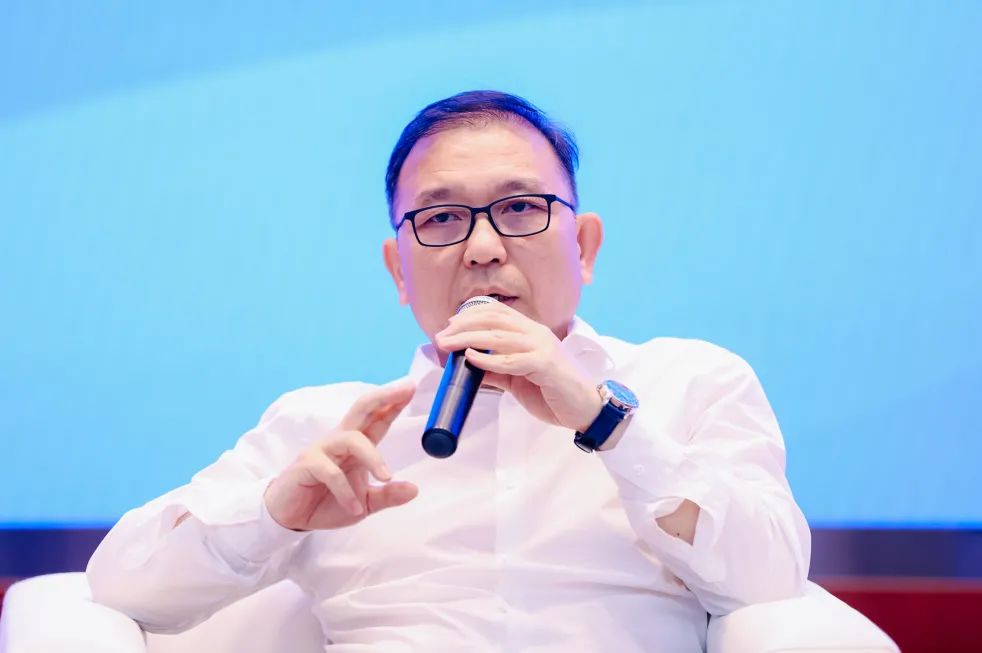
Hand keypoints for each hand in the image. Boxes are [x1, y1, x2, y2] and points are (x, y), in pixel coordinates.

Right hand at [263, 379, 417, 530]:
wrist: (292, 517)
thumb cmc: (328, 502)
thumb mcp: (365, 503)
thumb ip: (387, 495)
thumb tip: (414, 490)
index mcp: (356, 445)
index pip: (377, 419)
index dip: (393, 403)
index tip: (410, 387)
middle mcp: (340, 440)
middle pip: (362, 409)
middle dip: (384, 397)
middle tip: (406, 388)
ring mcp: (322, 450)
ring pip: (351, 439)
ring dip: (373, 458)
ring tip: (386, 478)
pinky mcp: (307, 465)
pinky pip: (330, 472)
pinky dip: (346, 491)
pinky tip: (353, 508)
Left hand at [434, 303, 602, 431]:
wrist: (586, 409)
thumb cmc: (554, 392)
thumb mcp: (519, 378)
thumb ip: (498, 370)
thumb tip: (469, 367)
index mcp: (532, 332)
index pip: (498, 312)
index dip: (471, 314)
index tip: (450, 324)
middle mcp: (536, 333)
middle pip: (493, 320)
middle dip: (463, 326)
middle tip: (441, 337)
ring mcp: (542, 347)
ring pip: (498, 337)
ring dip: (468, 339)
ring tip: (447, 345)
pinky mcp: (545, 365)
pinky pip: (511, 360)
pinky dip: (488, 359)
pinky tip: (471, 359)